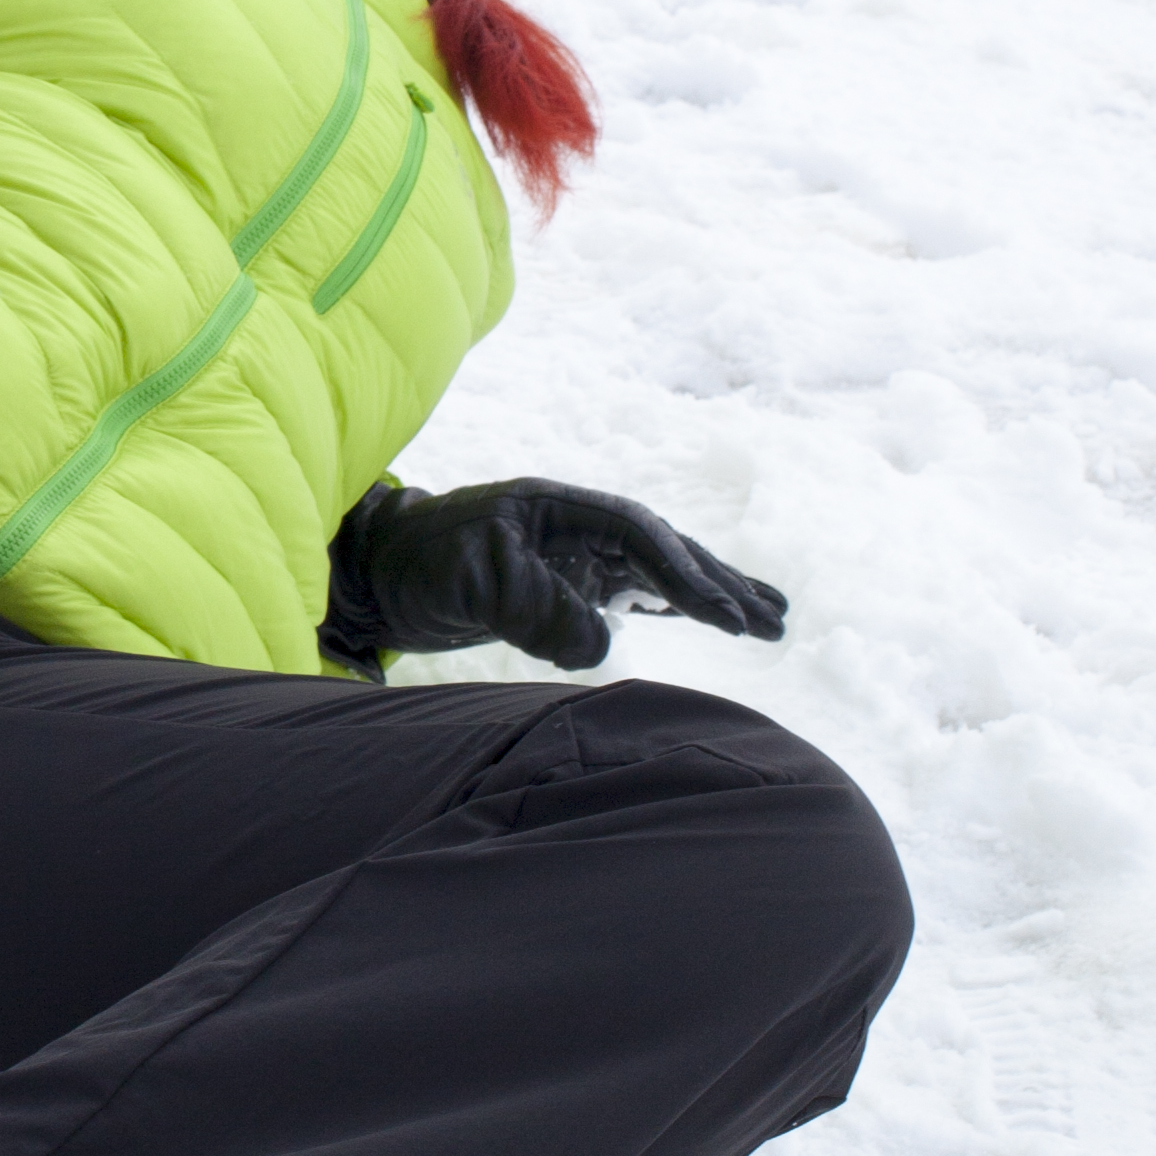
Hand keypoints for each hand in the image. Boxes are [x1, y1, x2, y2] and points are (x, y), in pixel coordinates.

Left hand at [322, 476, 788, 677]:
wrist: (380, 569)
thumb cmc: (421, 562)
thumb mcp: (473, 581)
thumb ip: (535, 608)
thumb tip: (604, 646)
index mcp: (562, 509)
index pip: (641, 536)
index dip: (686, 573)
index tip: (725, 613)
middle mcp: (579, 526)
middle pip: (667, 549)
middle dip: (721, 584)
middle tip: (775, 621)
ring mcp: (577, 554)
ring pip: (661, 570)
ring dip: (713, 592)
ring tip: (772, 618)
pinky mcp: (567, 584)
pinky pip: (637, 592)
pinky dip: (678, 604)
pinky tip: (710, 615)